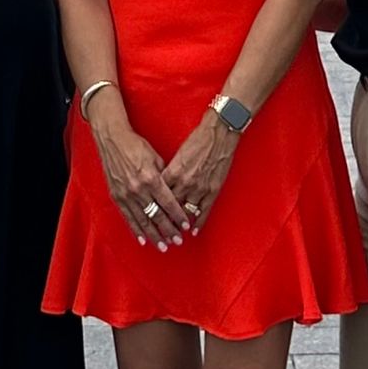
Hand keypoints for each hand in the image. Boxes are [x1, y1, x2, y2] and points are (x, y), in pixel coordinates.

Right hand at [86, 91, 194, 249]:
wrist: (113, 140)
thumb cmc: (136, 146)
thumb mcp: (155, 157)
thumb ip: (165, 176)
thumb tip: (174, 192)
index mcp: (151, 178)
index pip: (168, 203)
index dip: (178, 216)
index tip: (185, 226)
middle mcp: (139, 189)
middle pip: (157, 215)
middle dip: (169, 230)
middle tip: (178, 241)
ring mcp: (126, 194)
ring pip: (143, 220)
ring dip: (154, 235)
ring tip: (163, 246)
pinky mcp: (117, 196)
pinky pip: (128, 217)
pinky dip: (136, 230)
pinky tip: (143, 240)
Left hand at [159, 110, 239, 230]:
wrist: (219, 133)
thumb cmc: (198, 139)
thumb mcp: (178, 154)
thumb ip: (170, 170)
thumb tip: (162, 182)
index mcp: (174, 171)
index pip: (159, 195)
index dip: (154, 207)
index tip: (149, 218)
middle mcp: (184, 182)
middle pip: (170, 208)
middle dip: (164, 222)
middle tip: (159, 233)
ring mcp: (199, 188)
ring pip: (186, 213)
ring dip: (180, 226)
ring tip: (175, 235)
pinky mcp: (212, 190)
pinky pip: (204, 211)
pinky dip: (199, 222)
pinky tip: (194, 231)